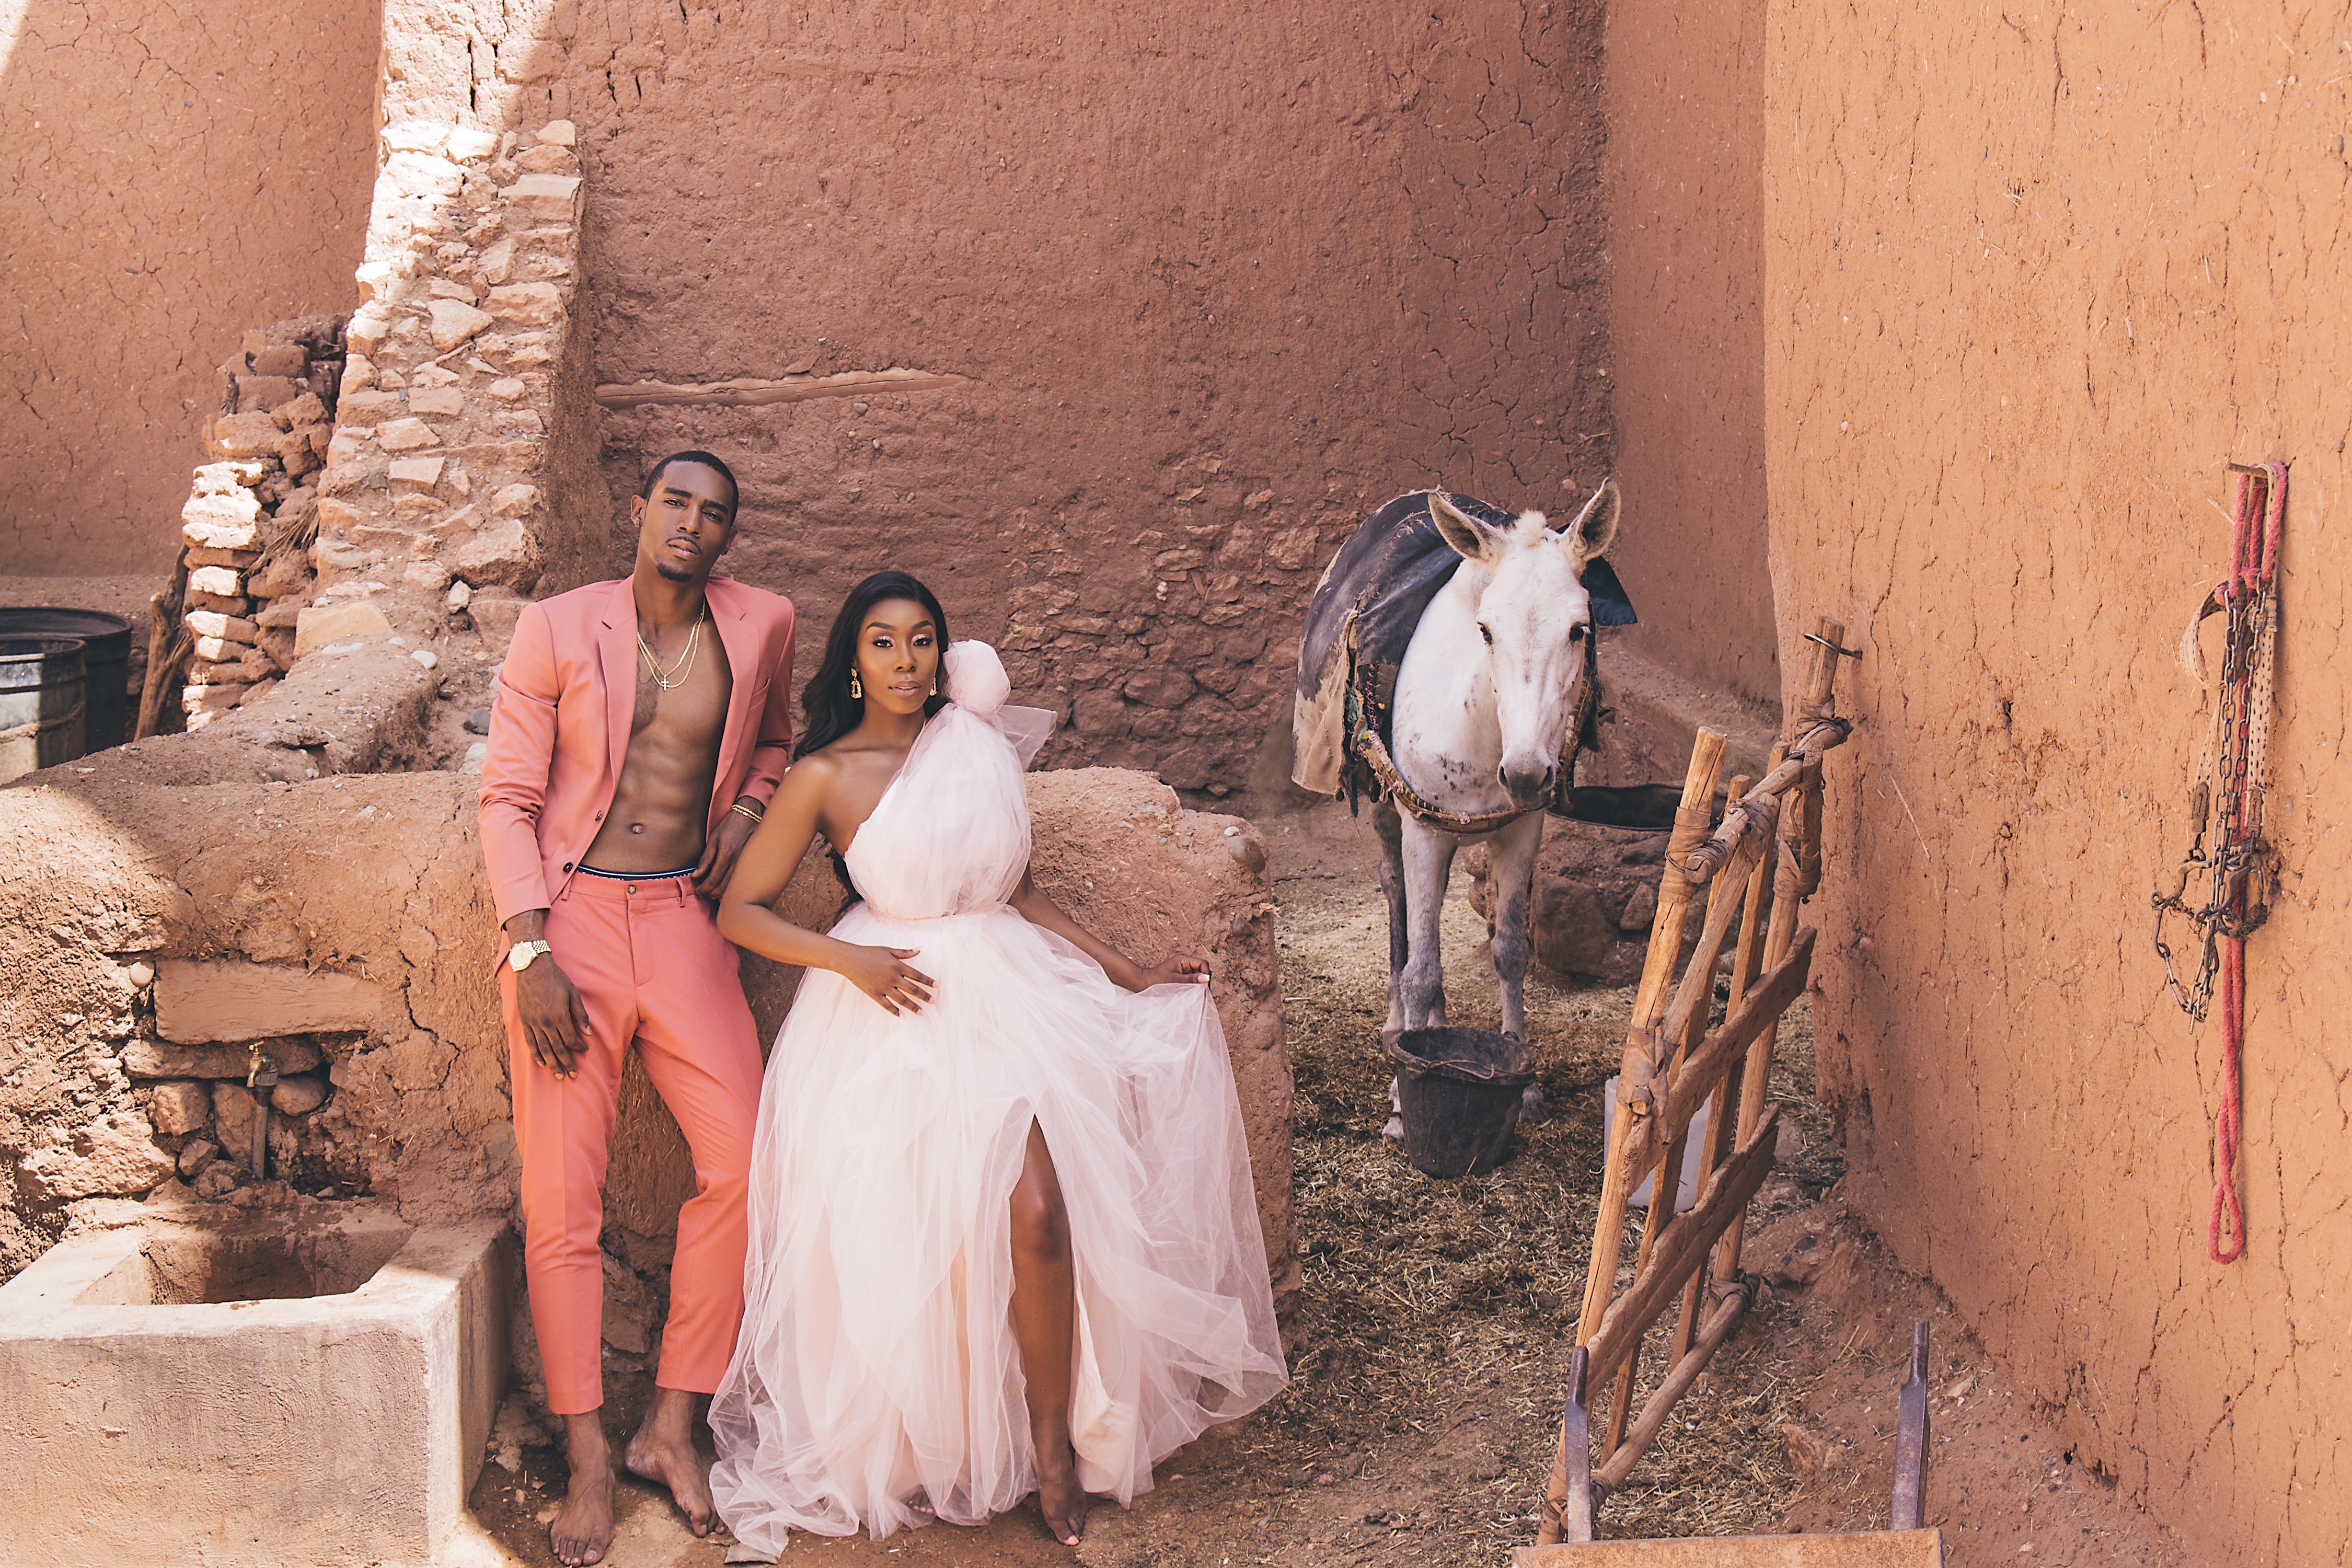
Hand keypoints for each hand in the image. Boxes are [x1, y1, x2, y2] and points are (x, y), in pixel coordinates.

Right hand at [515, 953, 592, 1076]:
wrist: (532, 969)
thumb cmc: (556, 979)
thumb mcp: (573, 993)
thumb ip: (580, 1015)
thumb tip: (588, 1033)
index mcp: (559, 1015)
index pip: (571, 1039)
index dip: (578, 1047)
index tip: (584, 1051)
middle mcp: (545, 1023)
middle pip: (557, 1048)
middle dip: (566, 1063)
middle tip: (573, 1075)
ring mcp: (533, 1023)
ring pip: (543, 1049)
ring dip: (552, 1064)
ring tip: (558, 1075)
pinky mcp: (524, 1021)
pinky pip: (530, 1042)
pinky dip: (536, 1054)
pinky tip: (541, 1063)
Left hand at [693, 808, 759, 900]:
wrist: (752, 815)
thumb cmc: (731, 825)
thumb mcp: (714, 838)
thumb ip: (705, 858)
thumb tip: (696, 875)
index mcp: (726, 855)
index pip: (713, 880)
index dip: (704, 888)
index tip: (698, 890)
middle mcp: (738, 861)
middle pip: (723, 887)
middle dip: (711, 893)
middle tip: (704, 892)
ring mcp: (747, 864)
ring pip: (733, 887)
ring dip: (721, 893)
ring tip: (713, 892)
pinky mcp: (752, 864)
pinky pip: (741, 881)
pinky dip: (732, 888)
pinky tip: (726, 887)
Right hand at [839, 945, 934, 1015]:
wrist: (850, 959)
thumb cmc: (869, 952)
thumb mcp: (888, 950)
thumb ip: (904, 953)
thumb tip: (919, 950)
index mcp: (897, 966)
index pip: (917, 975)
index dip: (928, 981)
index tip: (937, 986)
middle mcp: (892, 977)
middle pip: (912, 989)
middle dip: (924, 995)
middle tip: (933, 1001)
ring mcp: (883, 987)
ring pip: (902, 999)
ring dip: (913, 1006)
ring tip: (922, 1012)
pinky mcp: (874, 993)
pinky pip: (886, 1004)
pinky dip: (894, 1010)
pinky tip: (901, 1015)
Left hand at [1132, 954, 1211, 990]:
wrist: (1143, 983)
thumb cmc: (1156, 980)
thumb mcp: (1174, 980)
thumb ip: (1190, 979)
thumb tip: (1206, 978)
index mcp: (1183, 960)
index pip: (1202, 963)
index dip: (1206, 973)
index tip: (1205, 985)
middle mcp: (1184, 963)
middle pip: (1202, 969)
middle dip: (1204, 979)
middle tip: (1204, 992)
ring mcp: (1183, 969)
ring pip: (1198, 975)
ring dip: (1199, 984)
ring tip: (1199, 994)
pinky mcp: (1181, 976)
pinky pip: (1192, 980)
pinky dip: (1194, 986)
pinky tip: (1193, 993)